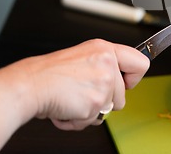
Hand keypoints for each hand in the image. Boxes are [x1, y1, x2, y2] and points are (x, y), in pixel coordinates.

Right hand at [23, 39, 147, 129]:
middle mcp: (108, 63)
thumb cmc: (50, 74)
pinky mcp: (96, 101)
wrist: (30, 85)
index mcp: (105, 50)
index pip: (141, 63)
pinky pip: (94, 120)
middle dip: (104, 101)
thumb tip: (122, 80)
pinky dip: (78, 120)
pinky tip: (67, 107)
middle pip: (123, 95)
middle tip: (83, 93)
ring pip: (109, 110)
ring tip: (73, 99)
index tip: (125, 83)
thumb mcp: (84, 57)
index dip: (134, 78)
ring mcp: (104, 82)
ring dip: (90, 111)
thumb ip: (105, 66)